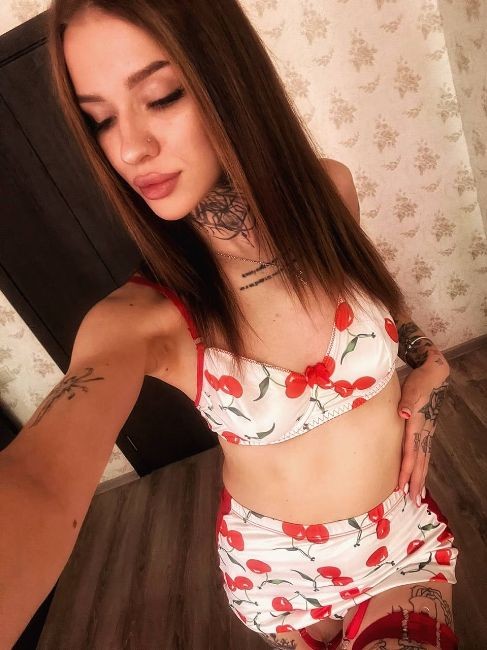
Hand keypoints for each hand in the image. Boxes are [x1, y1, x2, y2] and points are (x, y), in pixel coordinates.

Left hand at [396, 364, 449, 506]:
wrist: (434, 375)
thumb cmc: (419, 381)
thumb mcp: (413, 387)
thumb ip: (409, 401)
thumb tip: (404, 412)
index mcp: (418, 424)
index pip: (411, 451)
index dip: (406, 470)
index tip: (400, 486)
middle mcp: (424, 431)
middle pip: (420, 461)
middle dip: (416, 481)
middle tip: (413, 501)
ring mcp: (427, 432)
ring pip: (424, 459)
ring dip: (420, 478)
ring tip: (417, 495)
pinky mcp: (427, 431)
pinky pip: (424, 453)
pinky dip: (421, 467)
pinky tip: (418, 475)